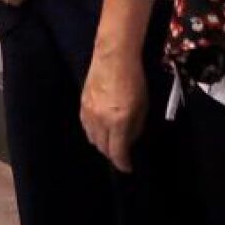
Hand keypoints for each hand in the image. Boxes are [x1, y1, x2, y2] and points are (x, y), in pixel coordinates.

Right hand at [81, 51, 148, 173]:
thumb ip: (135, 127)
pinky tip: (100, 128)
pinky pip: (86, 126)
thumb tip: (129, 141)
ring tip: (111, 141)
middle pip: (102, 148)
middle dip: (112, 154)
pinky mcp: (82, 104)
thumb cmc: (134, 80)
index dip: (123, 163)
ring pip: (92, 138)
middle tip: (122, 153)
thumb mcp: (142, 106)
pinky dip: (93, 132)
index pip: (117, 152)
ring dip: (102, 143)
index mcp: (118, 121)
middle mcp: (100, 120)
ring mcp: (88, 112)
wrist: (114, 57)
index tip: (128, 167)